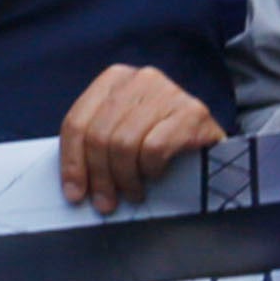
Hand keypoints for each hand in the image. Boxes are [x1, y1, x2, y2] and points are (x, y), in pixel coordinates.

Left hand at [58, 64, 224, 213]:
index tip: (74, 192)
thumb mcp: (119, 132)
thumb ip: (93, 145)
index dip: (71, 162)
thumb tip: (73, 186)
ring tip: (131, 192)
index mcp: (114, 79)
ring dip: (125, 177)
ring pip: (124, 144)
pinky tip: (155, 173)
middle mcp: (140, 79)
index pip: (76, 122)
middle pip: (99, 135)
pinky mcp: (192, 111)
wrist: (207, 139)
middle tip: (104, 201)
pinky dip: (151, 168)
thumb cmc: (157, 136)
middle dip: (99, 176)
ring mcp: (168, 91)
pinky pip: (154, 148)